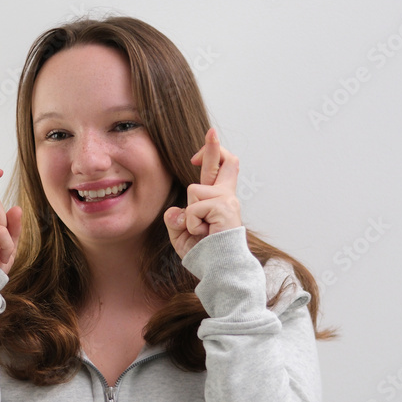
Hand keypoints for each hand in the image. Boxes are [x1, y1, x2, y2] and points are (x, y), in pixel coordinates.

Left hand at [163, 127, 241, 258]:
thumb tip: (173, 211)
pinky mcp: (224, 208)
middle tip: (211, 131)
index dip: (210, 157)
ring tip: (200, 231)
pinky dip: (192, 222)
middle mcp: (226, 197)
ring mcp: (227, 201)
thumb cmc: (204, 255)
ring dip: (189, 212)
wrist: (220, 271)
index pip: (220, 171)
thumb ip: (176, 221)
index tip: (196, 156)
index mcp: (218, 201)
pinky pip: (194, 207)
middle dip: (214, 147)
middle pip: (226, 162)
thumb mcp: (183, 236)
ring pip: (194, 190)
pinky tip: (203, 233)